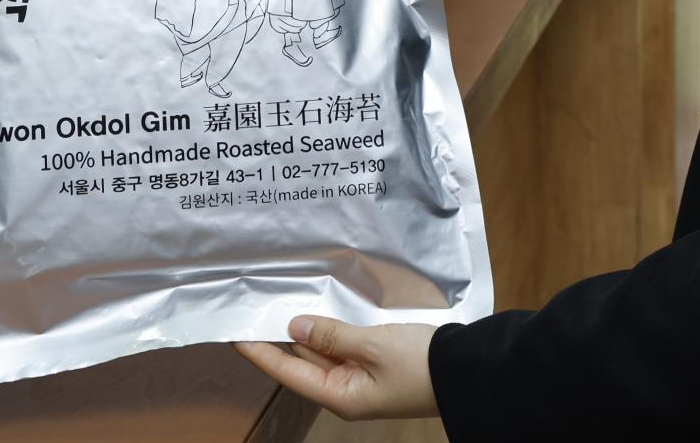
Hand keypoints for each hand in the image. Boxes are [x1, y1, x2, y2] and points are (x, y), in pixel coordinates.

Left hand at [234, 316, 438, 420]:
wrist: (465, 370)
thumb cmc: (420, 364)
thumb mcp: (372, 346)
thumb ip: (331, 335)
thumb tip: (295, 326)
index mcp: (340, 395)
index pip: (286, 370)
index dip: (259, 351)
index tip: (234, 333)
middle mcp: (344, 389)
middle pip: (301, 360)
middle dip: (278, 335)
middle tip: (254, 308)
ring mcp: (360, 378)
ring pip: (321, 350)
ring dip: (304, 329)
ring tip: (277, 303)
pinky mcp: (373, 364)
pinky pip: (341, 345)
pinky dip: (327, 328)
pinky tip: (317, 310)